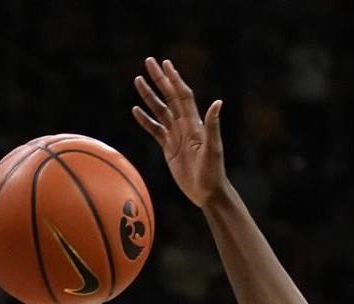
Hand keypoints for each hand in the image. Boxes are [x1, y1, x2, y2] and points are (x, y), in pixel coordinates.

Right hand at [132, 57, 226, 207]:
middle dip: (159, 79)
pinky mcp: (169, 148)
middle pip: (169, 97)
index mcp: (194, 123)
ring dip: (149, 96)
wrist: (207, 192)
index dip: (174, 79)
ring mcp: (176, 136)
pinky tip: (136, 110)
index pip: (182, 95)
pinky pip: (155, 130)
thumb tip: (217, 103)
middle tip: (148, 62)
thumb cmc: (213, 172)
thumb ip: (212, 126)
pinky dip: (145, 120)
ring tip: (138, 80)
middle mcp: (184, 126)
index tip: (165, 64)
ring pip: (160, 111)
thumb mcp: (213, 149)